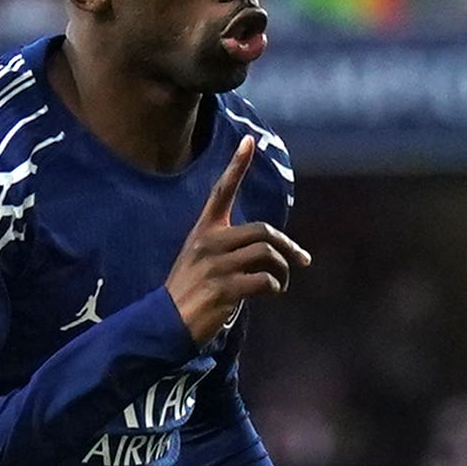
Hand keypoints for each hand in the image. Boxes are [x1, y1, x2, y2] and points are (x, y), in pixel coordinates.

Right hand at [166, 136, 310, 343]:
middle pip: (263, 231)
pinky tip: (271, 293)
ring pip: (267, 255)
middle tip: (301, 260)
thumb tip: (267, 250)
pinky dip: (275, 287)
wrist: (165, 324)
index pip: (222, 191)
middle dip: (288, 246)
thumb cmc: (189, 292)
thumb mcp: (201, 260)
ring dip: (283, 271)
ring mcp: (216, 266)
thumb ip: (228, 248)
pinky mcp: (224, 289)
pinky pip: (264, 280)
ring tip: (281, 283)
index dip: (236, 165)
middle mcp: (209, 243)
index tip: (249, 141)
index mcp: (204, 231)